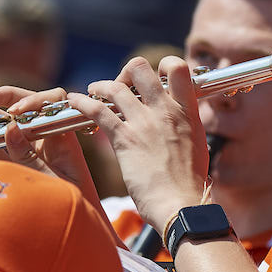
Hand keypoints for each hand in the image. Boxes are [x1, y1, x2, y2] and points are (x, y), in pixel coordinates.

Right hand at [0, 87, 112, 229]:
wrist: (73, 229)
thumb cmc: (71, 204)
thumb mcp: (50, 180)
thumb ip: (28, 156)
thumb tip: (10, 128)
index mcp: (62, 136)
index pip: (51, 102)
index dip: (33, 101)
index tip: (15, 113)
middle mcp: (46, 138)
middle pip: (26, 107)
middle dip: (5, 100)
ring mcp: (28, 149)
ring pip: (7, 124)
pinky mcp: (13, 162)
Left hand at [70, 56, 209, 232]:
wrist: (181, 204)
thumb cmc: (189, 183)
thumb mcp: (196, 146)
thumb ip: (185, 128)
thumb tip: (180, 126)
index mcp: (187, 111)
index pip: (177, 68)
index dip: (161, 66)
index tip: (152, 79)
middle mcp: (166, 110)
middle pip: (140, 68)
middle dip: (126, 73)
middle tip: (121, 87)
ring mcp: (144, 123)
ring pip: (115, 86)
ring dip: (100, 86)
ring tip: (93, 91)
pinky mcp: (125, 139)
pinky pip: (97, 110)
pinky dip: (82, 103)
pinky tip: (75, 102)